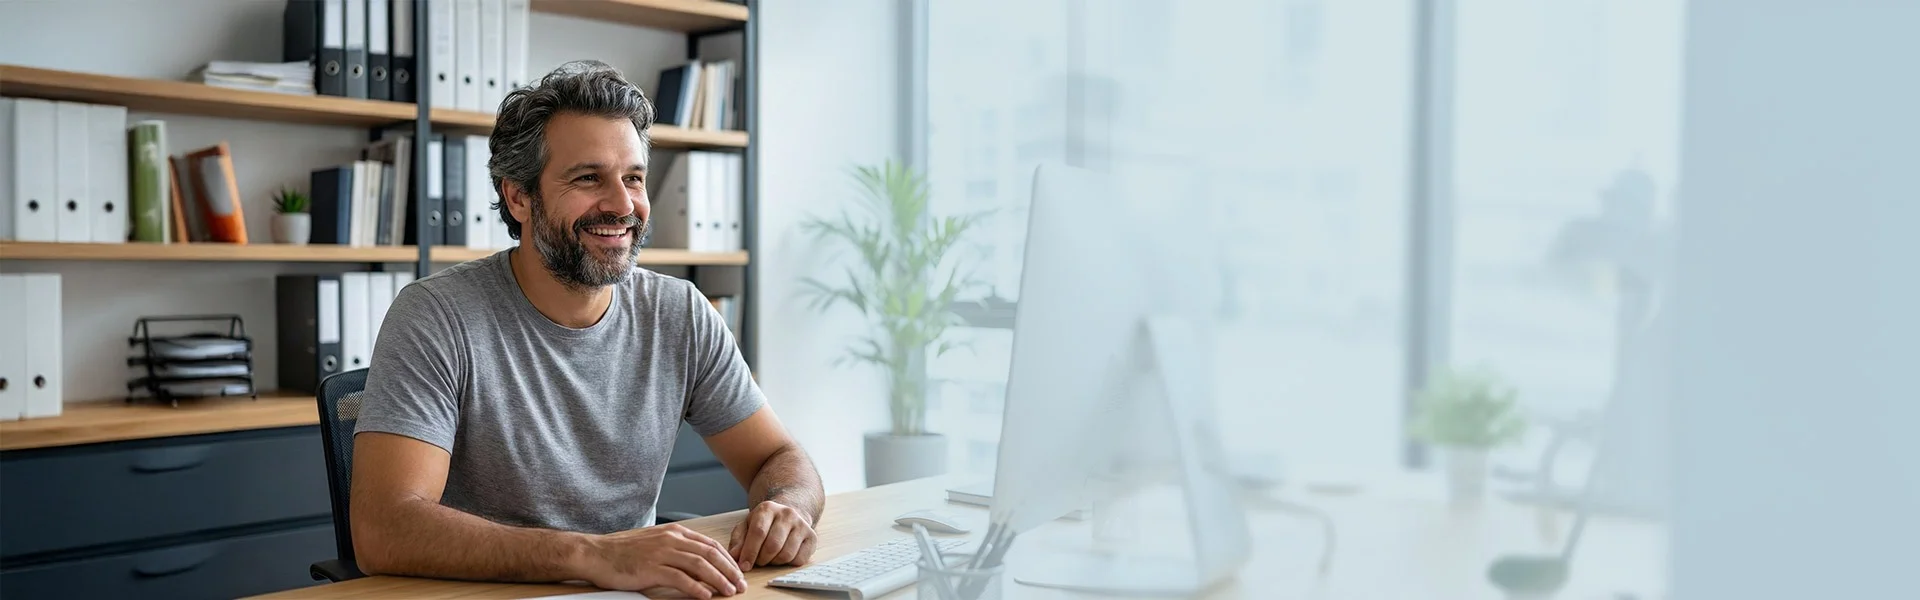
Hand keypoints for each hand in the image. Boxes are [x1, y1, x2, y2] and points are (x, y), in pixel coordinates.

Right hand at [576, 523, 748, 598]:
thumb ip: (678, 551)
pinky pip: (680, 578)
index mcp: (675, 532)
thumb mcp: (656, 544)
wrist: (596, 554)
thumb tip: (700, 567)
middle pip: (710, 554)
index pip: (710, 545)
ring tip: (729, 592)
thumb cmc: (624, 552)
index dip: (728, 559)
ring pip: (700, 565)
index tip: (737, 573)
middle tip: (740, 585)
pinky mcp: (651, 568)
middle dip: (729, 570)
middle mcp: (671, 539)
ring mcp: (661, 552)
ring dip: (718, 580)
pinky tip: (706, 596)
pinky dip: (696, 588)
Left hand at [729, 500, 817, 569]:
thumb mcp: (746, 526)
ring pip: (786, 554)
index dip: (749, 552)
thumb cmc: (763, 524)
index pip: (758, 532)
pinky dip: (788, 564)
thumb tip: (735, 556)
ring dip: (774, 562)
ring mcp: (802, 525)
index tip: (744, 566)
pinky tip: (783, 557)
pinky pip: (799, 559)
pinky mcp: (812, 537)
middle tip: (758, 561)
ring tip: (770, 558)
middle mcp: (787, 514)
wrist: (788, 515)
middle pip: (773, 545)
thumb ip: (738, 541)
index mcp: (767, 508)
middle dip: (762, 559)